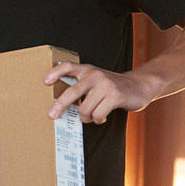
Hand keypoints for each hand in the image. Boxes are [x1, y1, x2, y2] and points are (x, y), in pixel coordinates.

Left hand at [44, 62, 163, 123]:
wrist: (139, 86)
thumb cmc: (111, 87)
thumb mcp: (95, 82)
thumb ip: (80, 88)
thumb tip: (59, 107)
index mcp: (87, 70)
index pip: (68, 66)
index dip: (55, 73)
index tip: (44, 82)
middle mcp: (95, 75)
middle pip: (72, 91)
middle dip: (60, 105)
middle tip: (52, 115)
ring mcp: (106, 84)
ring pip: (85, 109)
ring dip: (87, 117)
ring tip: (92, 115)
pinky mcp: (115, 95)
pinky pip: (98, 114)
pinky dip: (98, 119)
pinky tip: (102, 116)